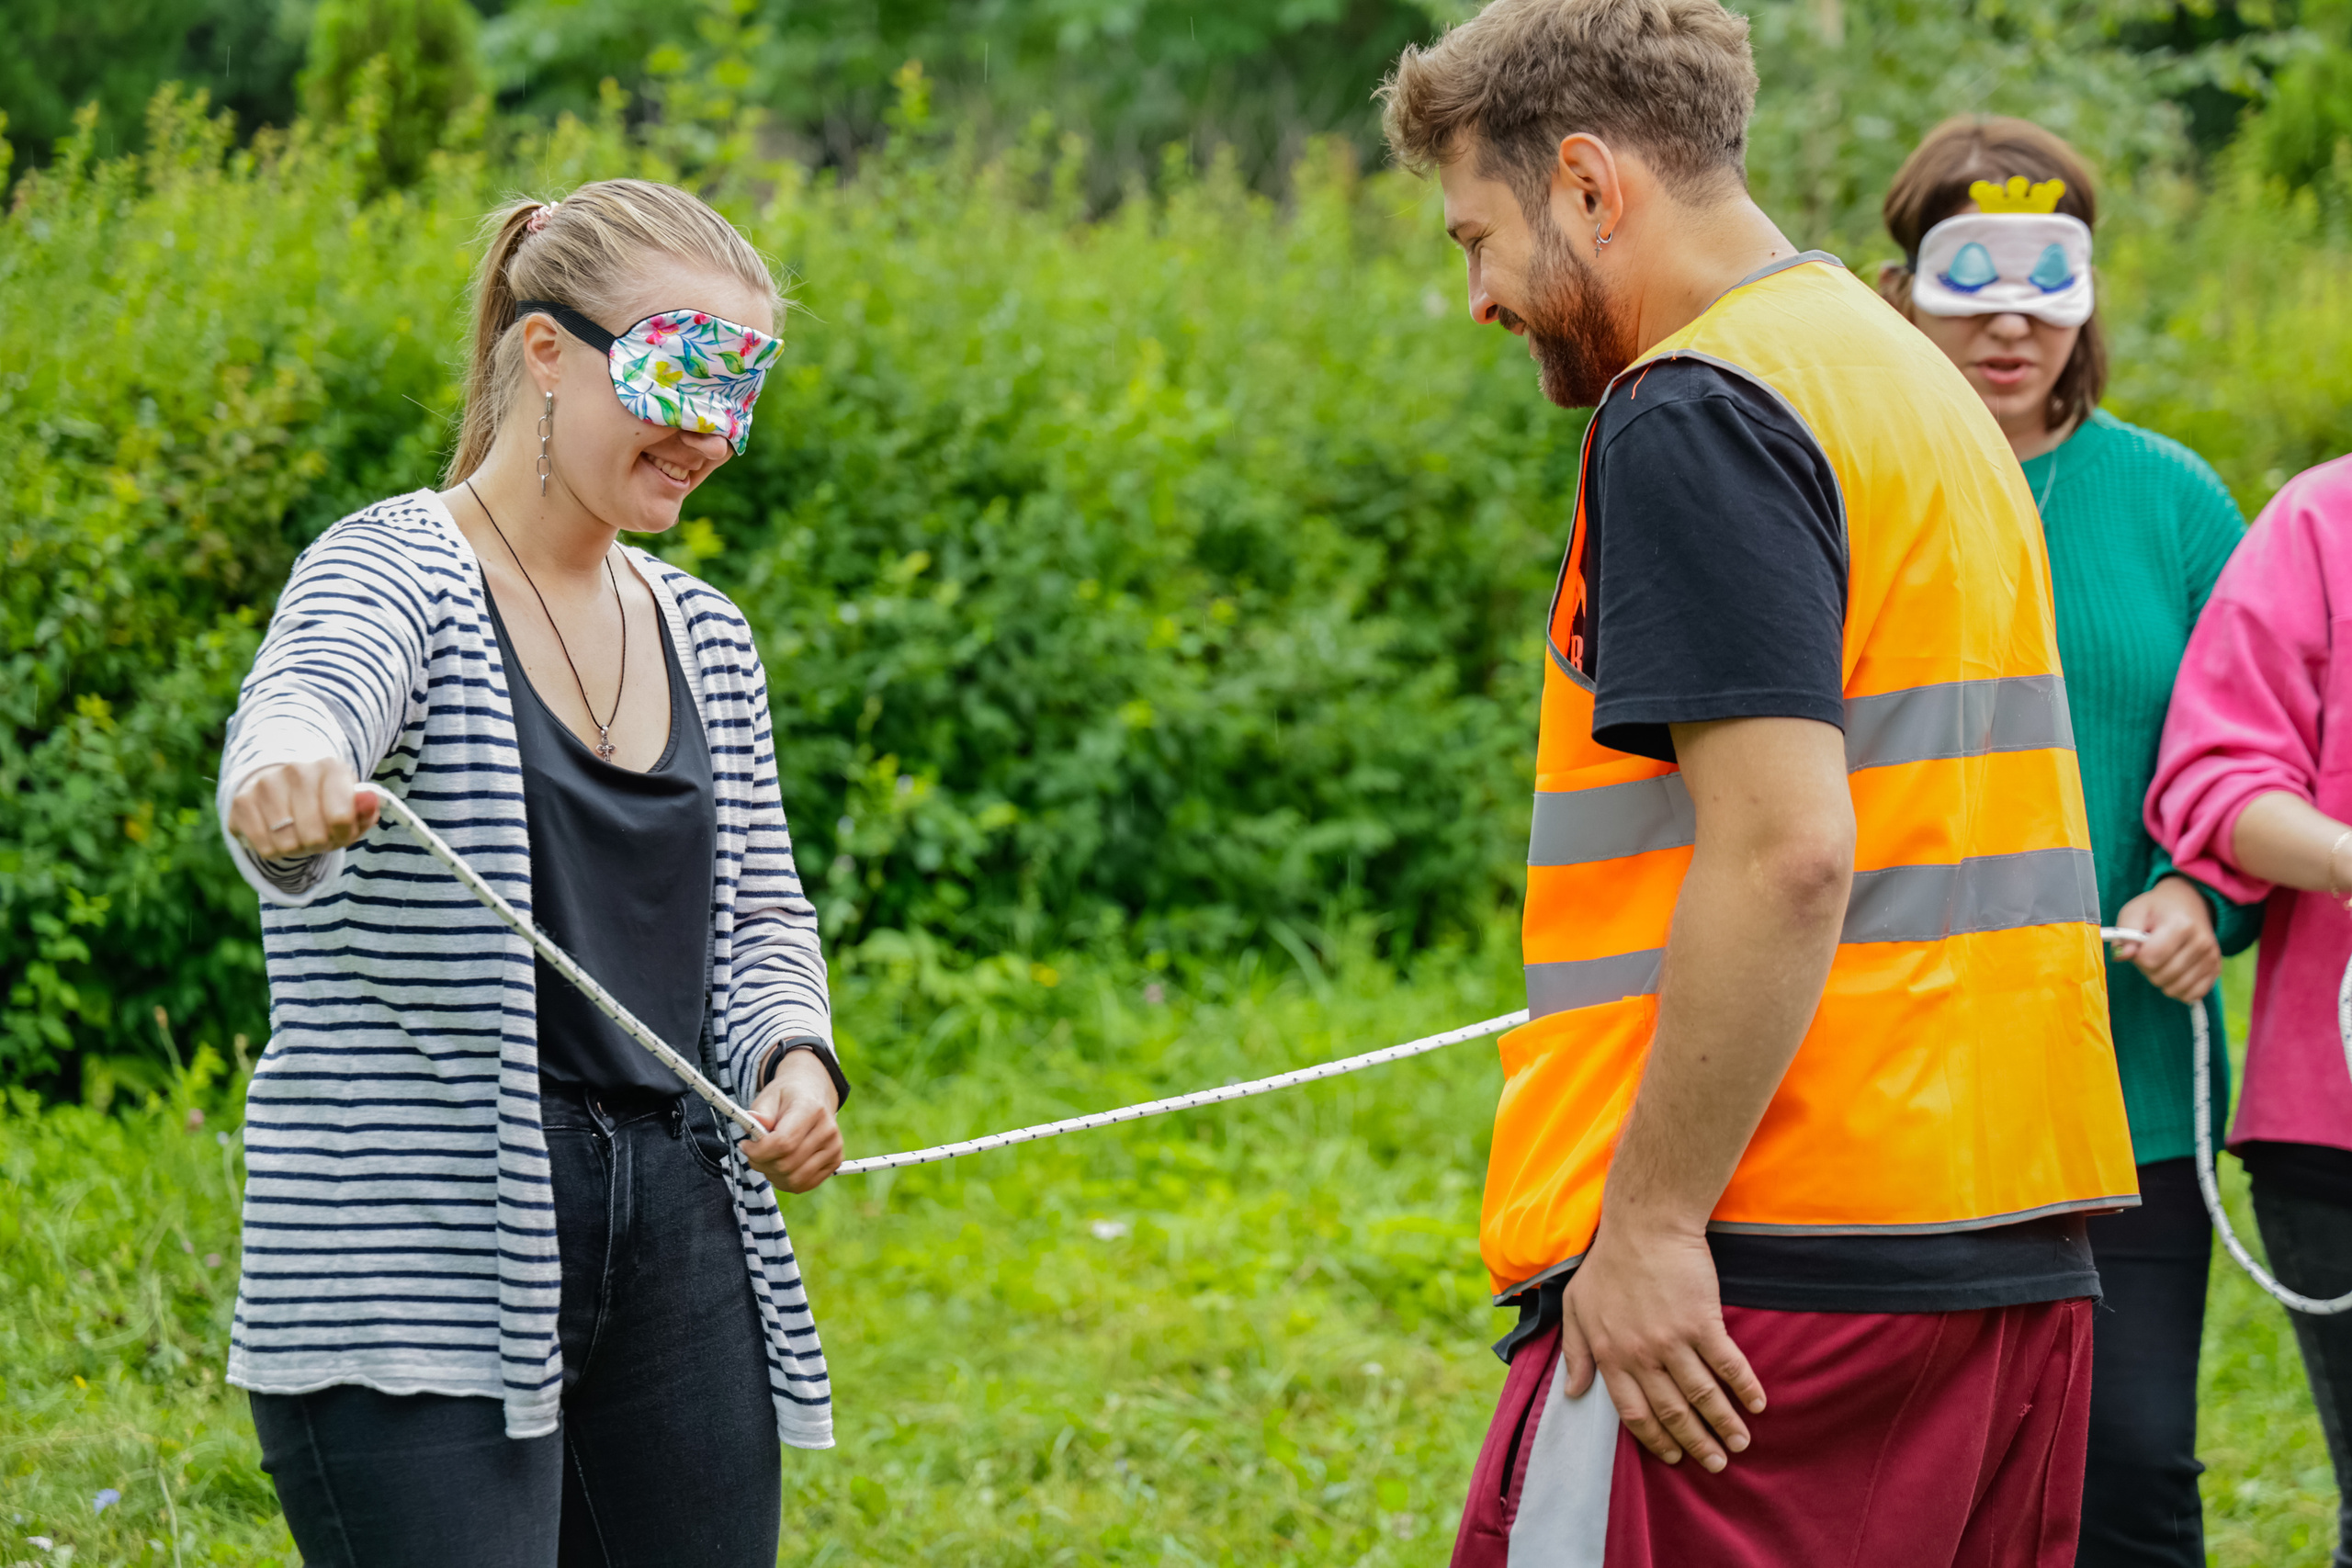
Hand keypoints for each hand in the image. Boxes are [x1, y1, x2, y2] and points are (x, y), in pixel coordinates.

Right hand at [228, 759, 377, 859]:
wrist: (283, 789)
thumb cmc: (326, 806)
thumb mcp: (352, 811)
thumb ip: (365, 810)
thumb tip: (368, 799)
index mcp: (331, 767)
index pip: (341, 818)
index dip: (343, 834)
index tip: (341, 829)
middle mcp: (296, 769)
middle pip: (313, 836)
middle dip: (319, 844)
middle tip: (317, 834)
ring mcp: (265, 783)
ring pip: (287, 844)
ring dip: (296, 848)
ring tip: (297, 832)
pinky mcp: (241, 801)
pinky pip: (264, 848)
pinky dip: (273, 850)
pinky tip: (275, 833)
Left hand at [740, 1049, 842, 1192]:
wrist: (812, 1094)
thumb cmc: (786, 1097)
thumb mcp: (769, 1097)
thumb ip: (760, 1112)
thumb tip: (755, 1121)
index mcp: (812, 1109)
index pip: (783, 1143)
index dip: (758, 1151)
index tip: (744, 1145)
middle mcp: (828, 1130)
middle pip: (786, 1165)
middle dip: (761, 1163)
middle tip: (752, 1153)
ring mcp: (834, 1148)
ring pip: (794, 1180)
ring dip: (772, 1174)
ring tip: (766, 1159)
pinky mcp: (835, 1162)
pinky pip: (803, 1185)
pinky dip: (784, 1181)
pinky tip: (779, 1166)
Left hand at [1560, 1215, 1764, 1471]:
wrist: (1643, 1225)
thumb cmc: (1607, 1264)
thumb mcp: (1576, 1307)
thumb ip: (1575, 1352)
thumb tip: (1574, 1392)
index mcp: (1611, 1355)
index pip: (1635, 1413)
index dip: (1656, 1440)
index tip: (1674, 1457)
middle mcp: (1642, 1355)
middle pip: (1673, 1413)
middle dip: (1696, 1444)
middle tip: (1716, 1464)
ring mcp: (1674, 1340)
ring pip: (1703, 1396)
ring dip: (1725, 1425)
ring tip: (1740, 1444)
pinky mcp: (1703, 1322)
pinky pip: (1729, 1365)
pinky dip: (1745, 1389)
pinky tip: (1758, 1405)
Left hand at [2111, 876, 2220, 1001]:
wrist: (2188, 903)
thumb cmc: (2157, 910)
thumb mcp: (2134, 912)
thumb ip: (2125, 934)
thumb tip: (2123, 955)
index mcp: (2181, 925)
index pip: (2150, 958)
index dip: (2136, 956)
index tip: (2138, 945)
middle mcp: (2202, 943)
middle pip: (2161, 976)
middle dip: (2147, 968)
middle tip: (2151, 950)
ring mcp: (2211, 958)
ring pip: (2174, 989)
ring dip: (2161, 979)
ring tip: (2162, 959)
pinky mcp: (2215, 970)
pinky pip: (2191, 995)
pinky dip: (2177, 989)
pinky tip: (2174, 973)